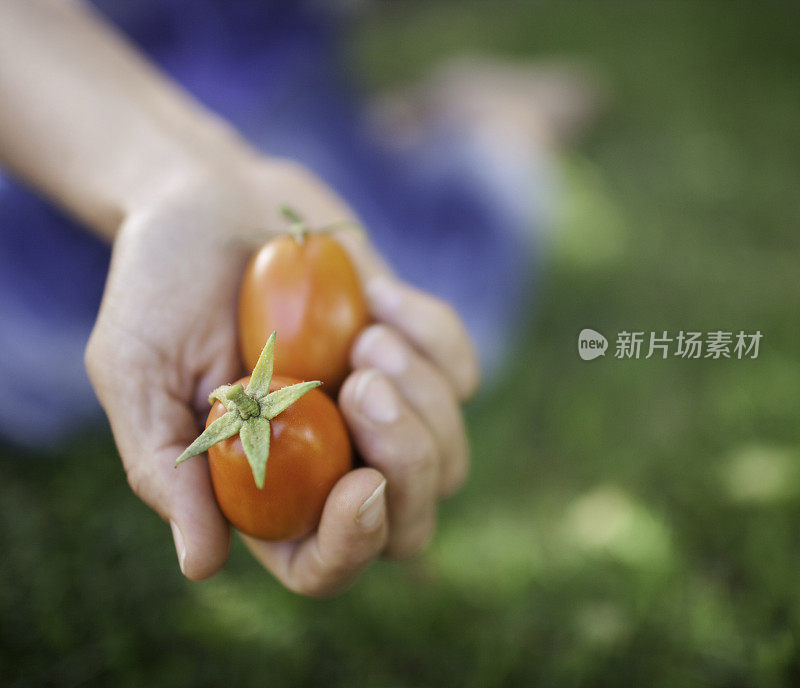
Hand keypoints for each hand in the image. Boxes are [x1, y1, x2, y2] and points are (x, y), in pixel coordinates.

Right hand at [86, 158, 479, 596]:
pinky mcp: (414, 356)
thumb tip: (202, 564)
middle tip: (364, 383)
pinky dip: (434, 336)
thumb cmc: (159, 287)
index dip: (350, 546)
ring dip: (423, 394)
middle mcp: (329, 460)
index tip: (360, 483)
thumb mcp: (136, 371)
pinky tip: (380, 296)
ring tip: (364, 333)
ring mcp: (380, 412)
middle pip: (409, 524)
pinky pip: (463, 376)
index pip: (321, 564)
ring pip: (449, 457)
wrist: (207, 201)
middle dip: (407, 463)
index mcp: (261, 487)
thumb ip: (164, 466)